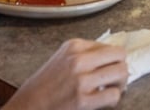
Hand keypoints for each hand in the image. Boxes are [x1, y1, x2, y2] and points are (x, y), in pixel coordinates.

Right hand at [3, 39, 127, 109]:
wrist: (28, 105)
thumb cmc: (45, 84)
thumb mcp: (63, 58)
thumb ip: (85, 54)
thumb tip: (112, 57)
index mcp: (74, 46)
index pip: (109, 46)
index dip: (113, 59)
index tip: (110, 68)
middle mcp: (78, 59)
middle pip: (119, 56)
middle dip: (121, 68)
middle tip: (116, 80)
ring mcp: (81, 80)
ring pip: (121, 73)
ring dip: (120, 84)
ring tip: (111, 90)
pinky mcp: (83, 100)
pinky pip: (113, 95)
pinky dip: (113, 99)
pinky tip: (103, 101)